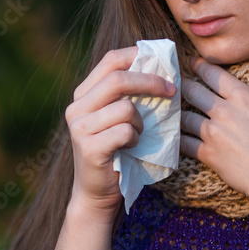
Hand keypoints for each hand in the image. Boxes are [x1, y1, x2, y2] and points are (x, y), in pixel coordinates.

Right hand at [65, 47, 178, 214]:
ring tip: (139, 133)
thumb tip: (163, 68)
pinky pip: (125, 131)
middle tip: (171, 90)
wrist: (97, 193)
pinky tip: (132, 147)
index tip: (163, 64)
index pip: (110, 60)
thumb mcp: (118, 118)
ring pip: (125, 108)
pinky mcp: (90, 148)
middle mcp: (76, 107)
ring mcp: (80, 128)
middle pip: (117, 79)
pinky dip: (136, 138)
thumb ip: (129, 94)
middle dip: (150, 81)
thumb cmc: (117, 151)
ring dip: (142, 121)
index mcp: (83, 94)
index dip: (138, 56)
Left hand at [180, 42, 248, 205]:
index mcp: (244, 98)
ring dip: (175, 109)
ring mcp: (213, 133)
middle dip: (182, 83)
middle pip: (193, 91)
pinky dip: (174, 135)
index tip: (191, 62)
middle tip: (172, 79)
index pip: (214, 74)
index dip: (200, 66)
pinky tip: (169, 131)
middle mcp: (224, 112)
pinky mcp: (207, 154)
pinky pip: (183, 141)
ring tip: (166, 105)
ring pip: (184, 115)